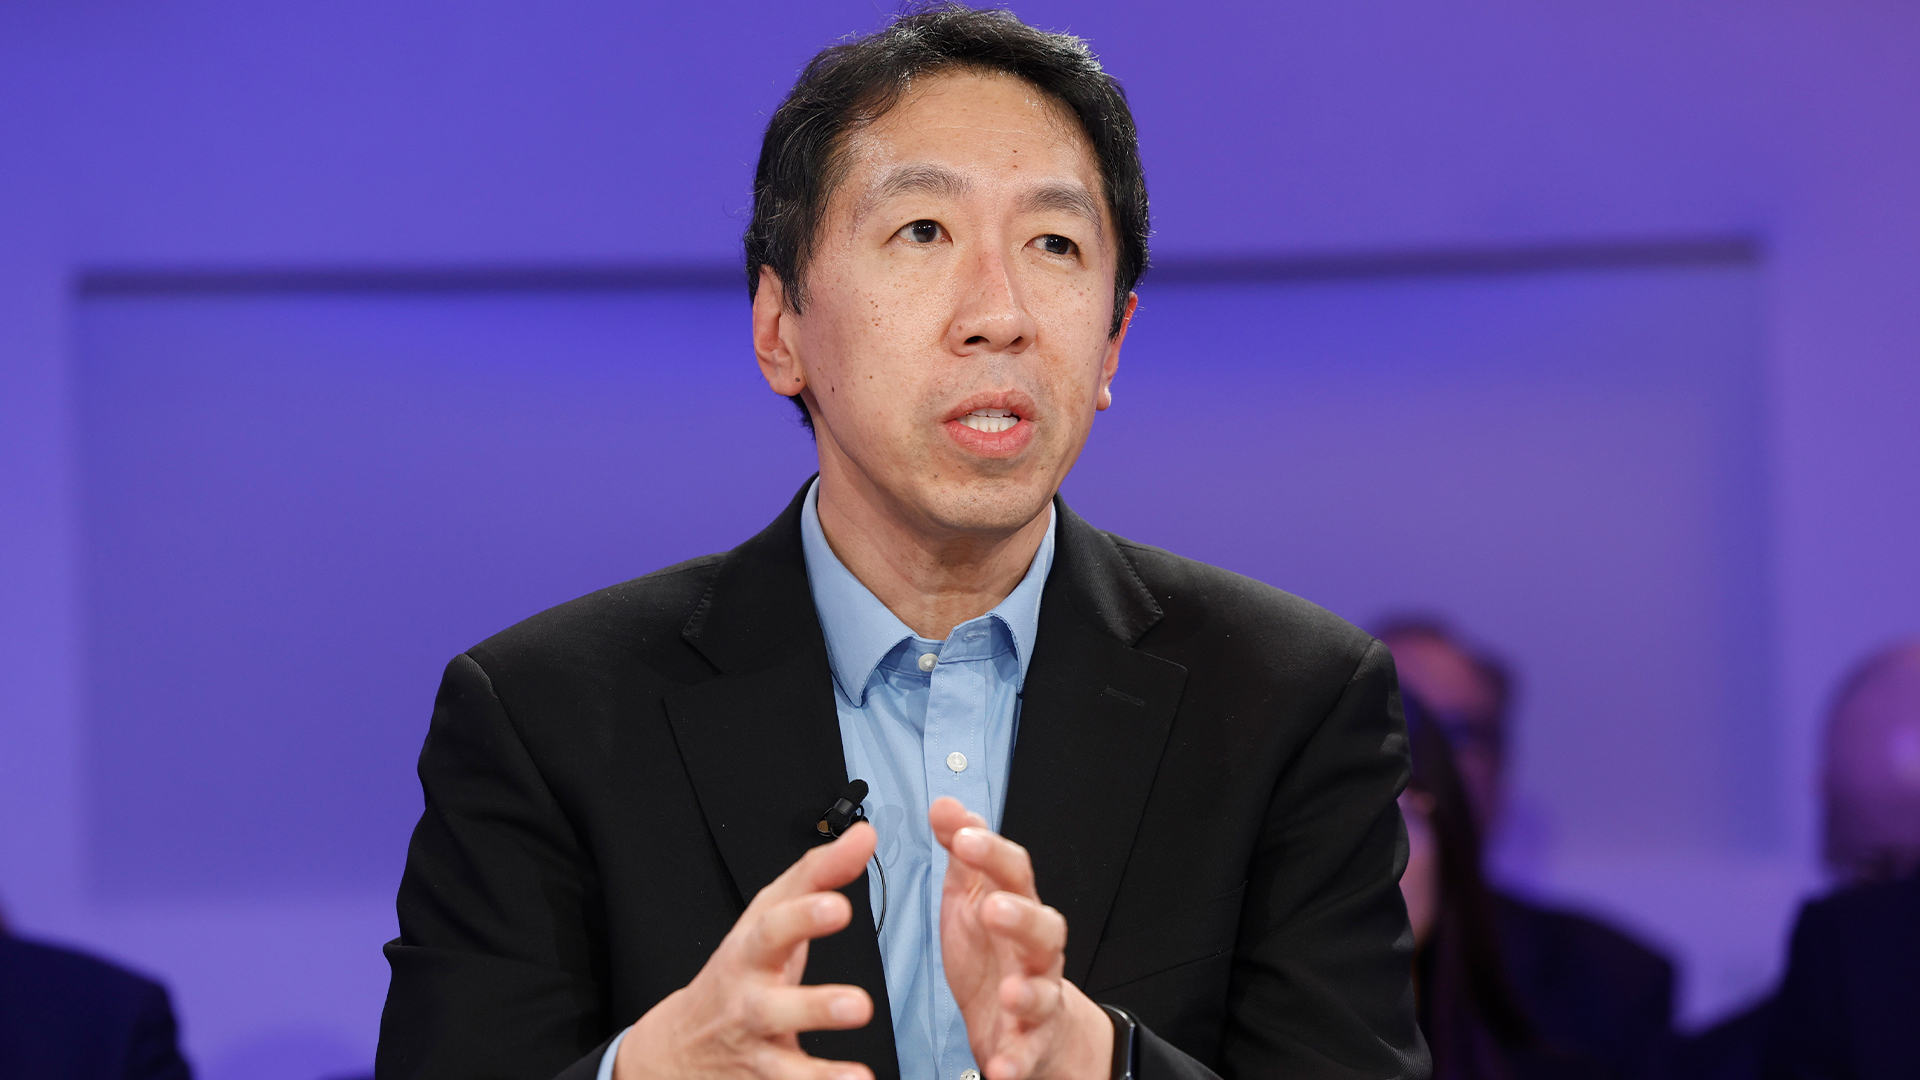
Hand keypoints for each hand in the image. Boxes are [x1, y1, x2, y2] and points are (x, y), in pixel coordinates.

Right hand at [614, 823, 878, 1079]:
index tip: (838, 907)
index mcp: (751, 954)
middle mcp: (748, 1005)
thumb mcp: (769, 916)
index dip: (803, 917)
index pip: (773, 930)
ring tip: (858, 1075)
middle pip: (772, 1007)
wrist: (682, 1046)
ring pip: (781, 1066)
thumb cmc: (740, 970)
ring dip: (819, 1074)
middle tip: (858, 1005)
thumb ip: (818, 876)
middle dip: (814, 1006)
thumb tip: (865, 836)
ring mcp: (754, 1051)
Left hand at [932, 797, 1112, 1079]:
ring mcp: (1038, 997)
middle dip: (1020, 917)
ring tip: (1009, 993)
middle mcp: (1035, 951)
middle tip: (994, 910)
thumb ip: (963, 853)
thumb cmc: (995, 953)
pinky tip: (999, 1067)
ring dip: (1028, 993)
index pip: (1015, 873)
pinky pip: (1027, 1054)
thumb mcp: (973, 898)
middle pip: (1043, 928)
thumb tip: (945, 804)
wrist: (1025, 1020)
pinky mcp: (1030, 1043)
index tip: (964, 837)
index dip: (992, 854)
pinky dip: (1015, 1061)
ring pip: (1043, 991)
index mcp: (1016, 909)